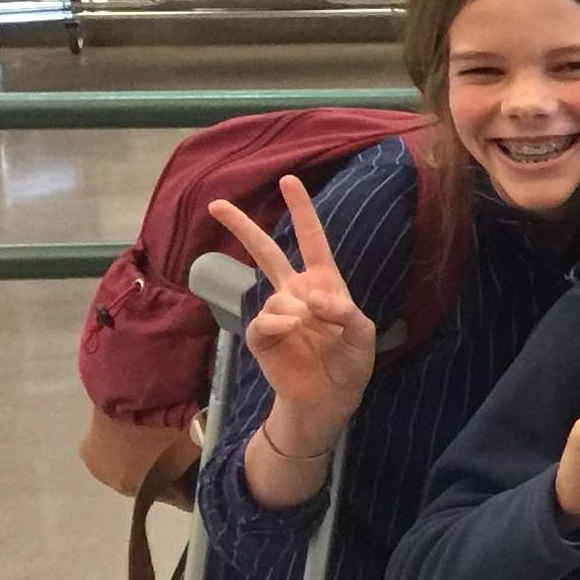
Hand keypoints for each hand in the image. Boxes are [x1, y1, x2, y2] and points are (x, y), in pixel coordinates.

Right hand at [210, 176, 380, 438]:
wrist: (329, 398)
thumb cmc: (350, 363)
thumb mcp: (363, 336)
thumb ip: (346, 313)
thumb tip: (311, 299)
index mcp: (323, 283)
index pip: (312, 240)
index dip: (302, 211)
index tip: (290, 180)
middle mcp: (296, 292)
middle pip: (266, 252)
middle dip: (243, 227)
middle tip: (216, 204)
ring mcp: (277, 314)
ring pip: (273, 296)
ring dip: (294, 311)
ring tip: (310, 330)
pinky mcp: (262, 338)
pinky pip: (263, 321)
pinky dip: (277, 324)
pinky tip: (289, 331)